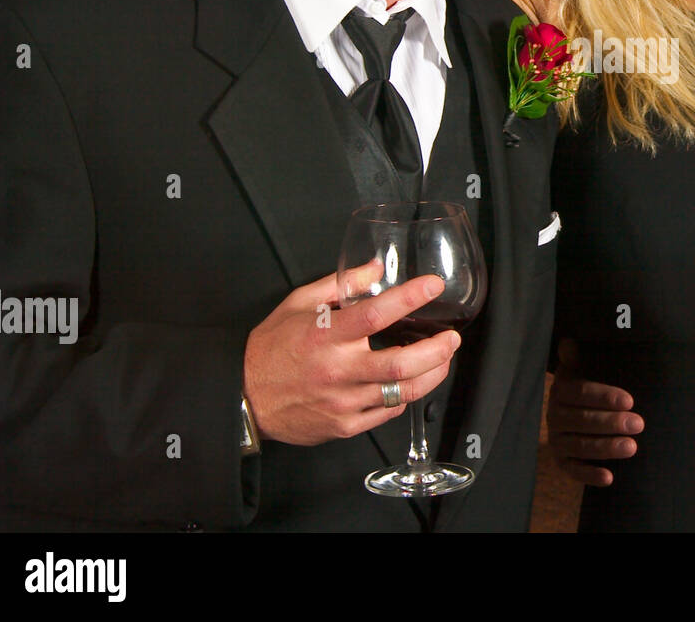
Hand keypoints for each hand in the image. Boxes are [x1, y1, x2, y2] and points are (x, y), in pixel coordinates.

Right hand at [243, 261, 459, 445]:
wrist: (243, 398)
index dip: (409, 297)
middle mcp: (336, 370)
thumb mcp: (298, 304)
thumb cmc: (270, 349)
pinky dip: (405, 396)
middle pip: (400, 365)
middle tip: (452, 337)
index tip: (432, 285)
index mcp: (325, 335)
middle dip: (436, 350)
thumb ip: (340, 285)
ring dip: (431, 374)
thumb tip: (375, 268)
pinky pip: (386, 413)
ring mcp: (342, 402)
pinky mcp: (343, 425)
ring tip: (443, 359)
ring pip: (401, 393)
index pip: (375, 314)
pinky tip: (411, 382)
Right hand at [546, 339, 642, 485]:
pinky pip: (573, 470)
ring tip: (631, 447)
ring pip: (580, 446)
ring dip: (606, 448)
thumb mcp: (581, 366)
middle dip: (611, 423)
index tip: (629, 401)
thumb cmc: (585, 382)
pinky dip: (590, 475)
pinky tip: (609, 478)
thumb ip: (576, 356)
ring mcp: (557, 440)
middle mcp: (555, 416)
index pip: (581, 393)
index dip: (604, 397)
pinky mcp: (562, 460)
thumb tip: (570, 343)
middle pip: (582, 420)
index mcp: (561, 390)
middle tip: (638, 424)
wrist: (569, 407)